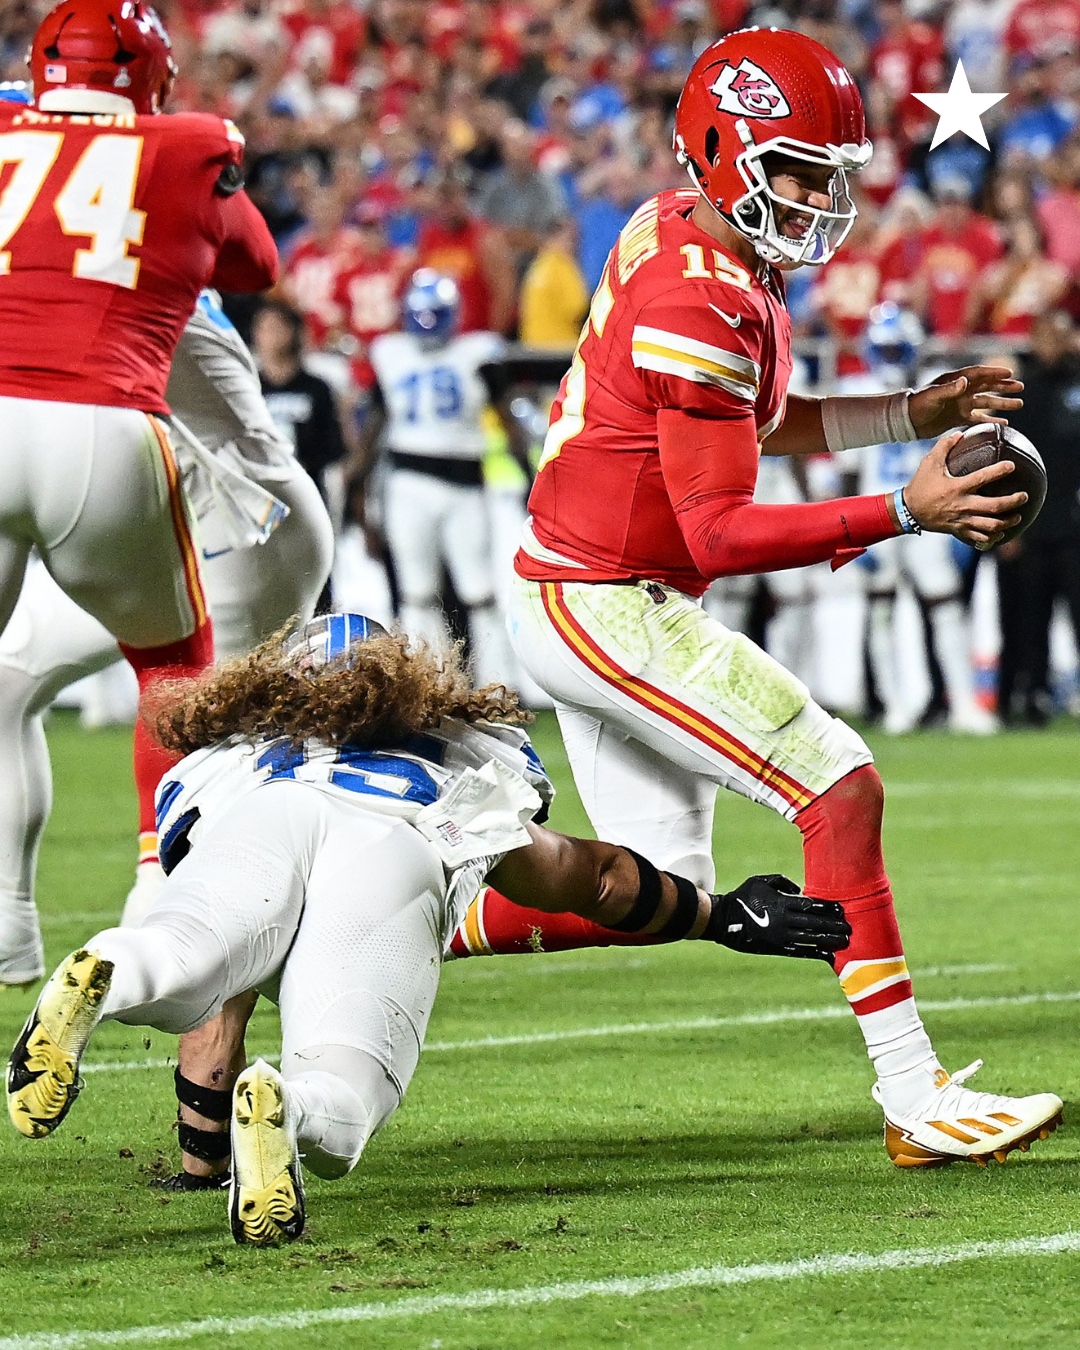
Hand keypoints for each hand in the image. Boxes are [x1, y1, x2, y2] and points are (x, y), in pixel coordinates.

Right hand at [709, 874, 850, 960]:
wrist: (723, 920)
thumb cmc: (742, 896)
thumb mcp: (760, 880)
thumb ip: (782, 881)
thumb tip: (799, 889)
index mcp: (781, 902)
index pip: (811, 905)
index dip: (828, 908)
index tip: (842, 909)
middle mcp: (784, 920)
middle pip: (816, 923)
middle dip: (834, 925)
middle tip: (850, 927)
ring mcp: (781, 936)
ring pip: (812, 939)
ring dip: (830, 940)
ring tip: (845, 941)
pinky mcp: (777, 948)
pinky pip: (801, 952)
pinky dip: (816, 953)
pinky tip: (829, 955)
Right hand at [903, 429, 1026, 549]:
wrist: (908, 512)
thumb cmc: (919, 486)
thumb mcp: (929, 463)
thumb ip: (944, 447)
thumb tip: (959, 434)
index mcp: (957, 488)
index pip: (983, 478)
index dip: (999, 471)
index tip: (1012, 466)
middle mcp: (962, 506)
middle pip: (994, 507)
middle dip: (1013, 502)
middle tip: (1024, 496)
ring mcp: (961, 521)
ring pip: (990, 526)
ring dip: (1007, 522)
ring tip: (1017, 517)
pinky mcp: (958, 531)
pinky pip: (979, 538)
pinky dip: (992, 537)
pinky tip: (1000, 533)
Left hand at [908, 365, 1022, 438]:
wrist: (906, 421)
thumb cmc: (917, 405)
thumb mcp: (933, 395)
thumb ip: (949, 389)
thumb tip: (966, 381)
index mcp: (955, 381)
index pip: (979, 374)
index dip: (994, 373)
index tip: (1010, 373)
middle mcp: (960, 391)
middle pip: (987, 386)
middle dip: (1004, 386)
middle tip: (1020, 388)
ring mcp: (960, 404)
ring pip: (986, 402)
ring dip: (1002, 403)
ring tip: (1019, 404)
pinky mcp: (958, 418)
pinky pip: (978, 418)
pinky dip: (991, 420)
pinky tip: (1004, 423)